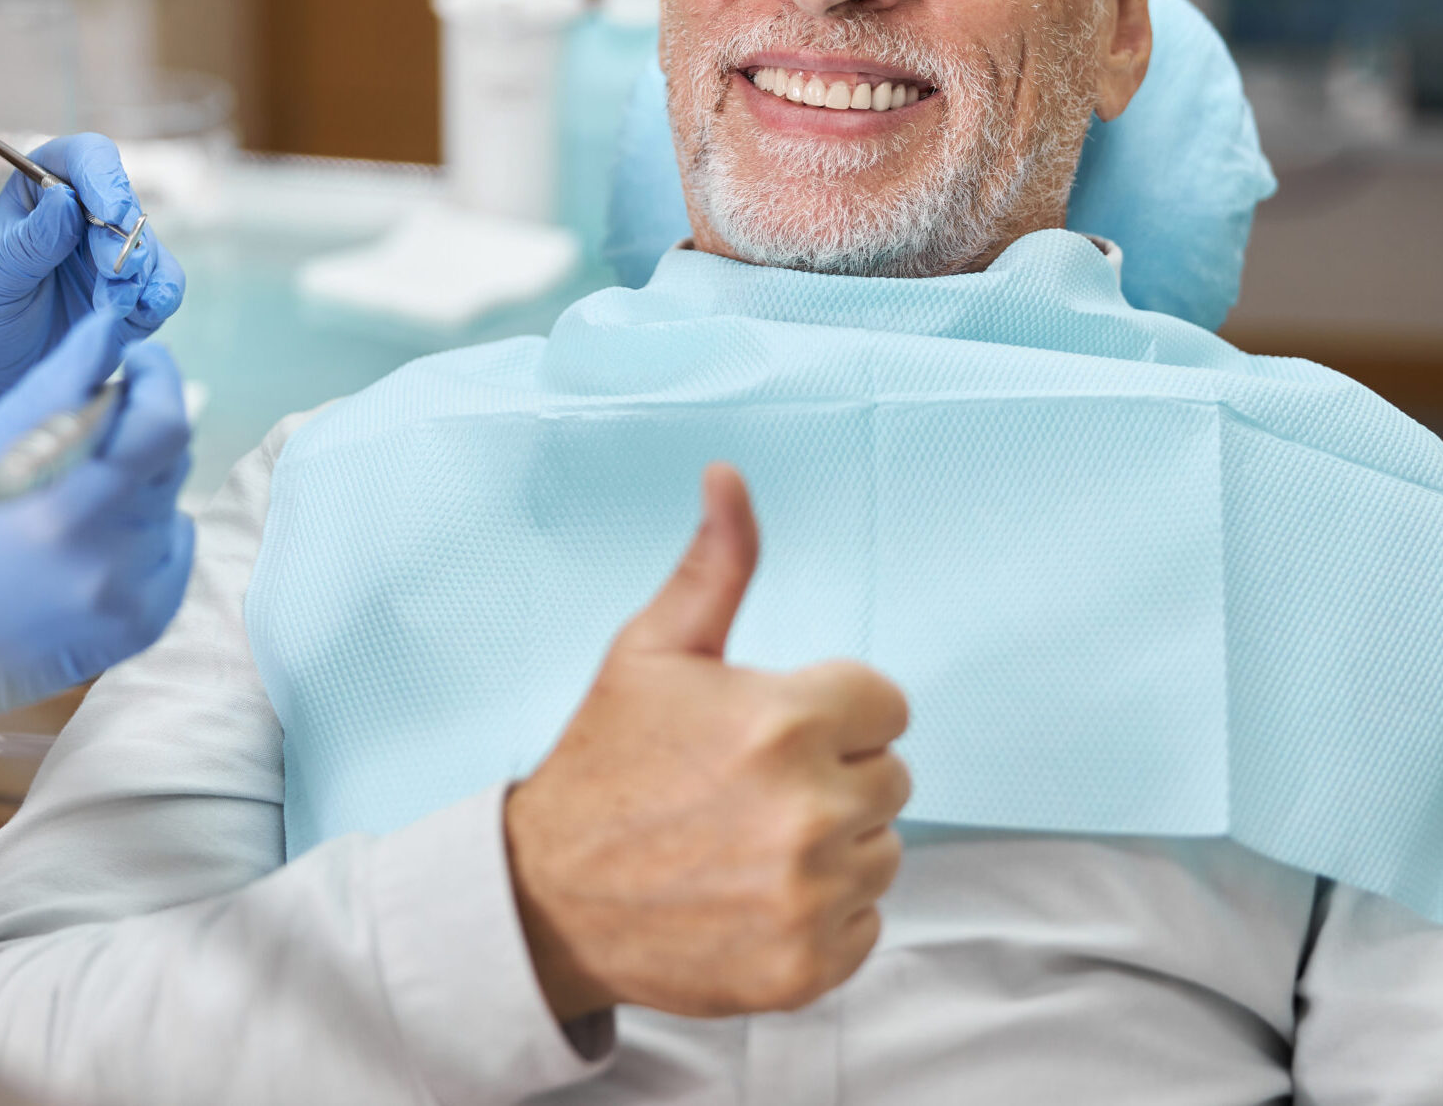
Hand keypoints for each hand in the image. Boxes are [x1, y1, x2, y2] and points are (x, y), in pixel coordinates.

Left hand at [0, 135, 184, 481]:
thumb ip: (32, 239)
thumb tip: (66, 198)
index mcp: (44, 190)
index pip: (86, 159)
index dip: (105, 177)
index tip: (112, 212)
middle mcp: (87, 215)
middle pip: (127, 205)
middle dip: (124, 239)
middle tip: (111, 272)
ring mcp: (115, 255)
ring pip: (151, 248)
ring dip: (139, 276)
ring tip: (109, 306)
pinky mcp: (137, 294)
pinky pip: (165, 286)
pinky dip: (160, 297)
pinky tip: (142, 312)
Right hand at [0, 309, 194, 770]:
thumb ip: (57, 387)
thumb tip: (111, 329)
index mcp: (53, 498)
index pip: (161, 423)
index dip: (160, 380)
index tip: (141, 363)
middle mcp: (99, 550)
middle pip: (170, 453)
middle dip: (140, 430)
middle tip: (92, 436)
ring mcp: (126, 592)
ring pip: (171, 497)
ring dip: (137, 484)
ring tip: (70, 506)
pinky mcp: (144, 622)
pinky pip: (175, 546)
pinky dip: (147, 534)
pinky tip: (88, 548)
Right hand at [504, 464, 910, 1022]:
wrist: (549, 897)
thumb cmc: (607, 760)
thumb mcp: (653, 648)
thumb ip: (717, 563)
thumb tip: (729, 475)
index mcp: (784, 719)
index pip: (887, 704)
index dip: (832, 710)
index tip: (773, 728)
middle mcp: (809, 810)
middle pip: (893, 776)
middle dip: (835, 772)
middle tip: (753, 785)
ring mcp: (809, 896)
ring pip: (884, 850)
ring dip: (835, 844)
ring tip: (752, 839)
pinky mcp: (806, 968)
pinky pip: (868, 921)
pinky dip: (826, 912)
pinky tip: (758, 893)